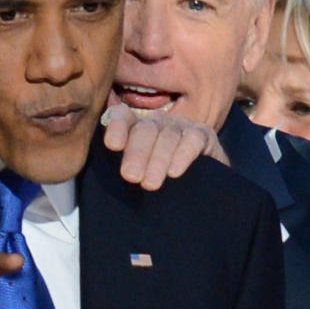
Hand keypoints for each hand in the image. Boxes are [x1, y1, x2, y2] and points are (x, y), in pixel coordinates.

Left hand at [102, 103, 228, 189]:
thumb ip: (123, 168)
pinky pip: (193, 139)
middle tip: (130, 176)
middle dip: (137, 153)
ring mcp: (181, 126)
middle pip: (144, 129)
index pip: (122, 116)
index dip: (117, 126)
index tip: (113, 145)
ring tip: (149, 184)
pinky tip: (174, 173)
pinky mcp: (204, 135)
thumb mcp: (136, 174)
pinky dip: (183, 155)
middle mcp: (157, 123)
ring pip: (167, 136)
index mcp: (135, 127)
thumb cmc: (157, 181)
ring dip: (158, 160)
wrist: (200, 191)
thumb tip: (105, 177)